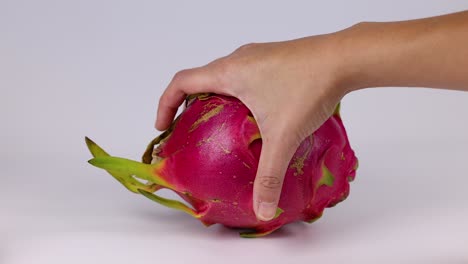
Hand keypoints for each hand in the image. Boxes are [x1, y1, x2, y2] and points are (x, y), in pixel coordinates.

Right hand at [155, 34, 349, 220]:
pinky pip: (245, 74)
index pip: (181, 82)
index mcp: (229, 72)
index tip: (162, 127)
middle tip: (191, 130)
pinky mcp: (275, 58)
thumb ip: (269, 175)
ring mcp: (258, 56)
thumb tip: (262, 209)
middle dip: (189, 105)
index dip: (165, 104)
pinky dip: (237, 92)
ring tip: (220, 124)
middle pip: (200, 79)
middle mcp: (239, 59)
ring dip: (215, 97)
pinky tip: (256, 113)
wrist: (345, 57)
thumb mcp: (283, 136)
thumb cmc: (308, 87)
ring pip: (224, 75)